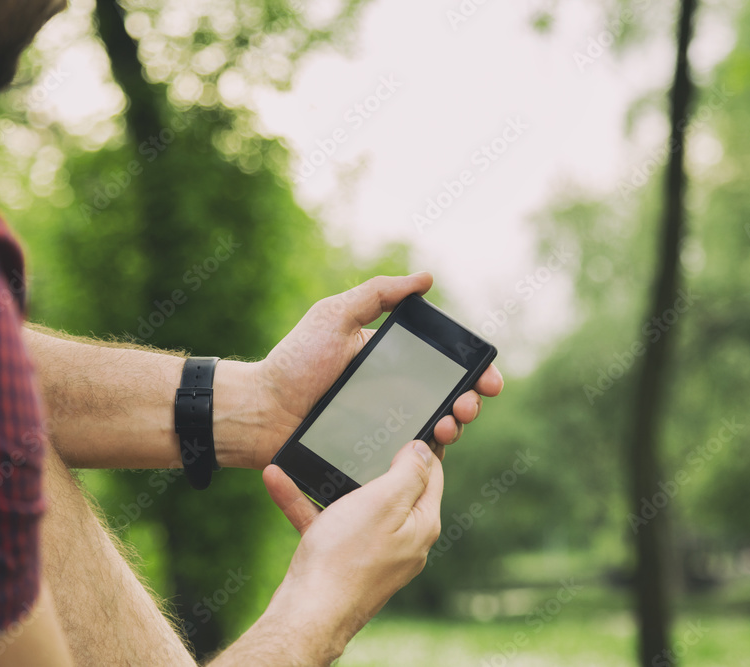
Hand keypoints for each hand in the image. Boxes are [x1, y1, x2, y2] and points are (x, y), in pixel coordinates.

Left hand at [232, 272, 502, 468]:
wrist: (261, 411)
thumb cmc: (295, 361)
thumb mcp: (335, 316)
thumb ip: (377, 294)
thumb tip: (426, 277)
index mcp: (391, 362)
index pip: (443, 367)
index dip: (473, 373)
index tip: (489, 380)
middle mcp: (394, 395)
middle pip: (447, 401)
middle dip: (469, 403)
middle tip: (468, 406)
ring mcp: (384, 428)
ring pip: (433, 431)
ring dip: (453, 429)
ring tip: (448, 425)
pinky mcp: (371, 456)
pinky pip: (405, 460)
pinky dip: (424, 456)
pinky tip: (428, 449)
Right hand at [255, 440, 442, 662]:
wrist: (307, 614)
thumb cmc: (346, 558)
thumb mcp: (384, 502)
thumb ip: (408, 472)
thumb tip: (424, 450)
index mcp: (421, 523)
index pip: (432, 474)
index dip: (422, 445)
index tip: (407, 421)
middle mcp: (403, 540)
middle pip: (392, 488)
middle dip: (370, 461)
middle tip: (356, 433)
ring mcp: (373, 552)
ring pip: (352, 504)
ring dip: (327, 480)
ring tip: (307, 456)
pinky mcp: (343, 561)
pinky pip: (327, 522)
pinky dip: (306, 503)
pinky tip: (278, 481)